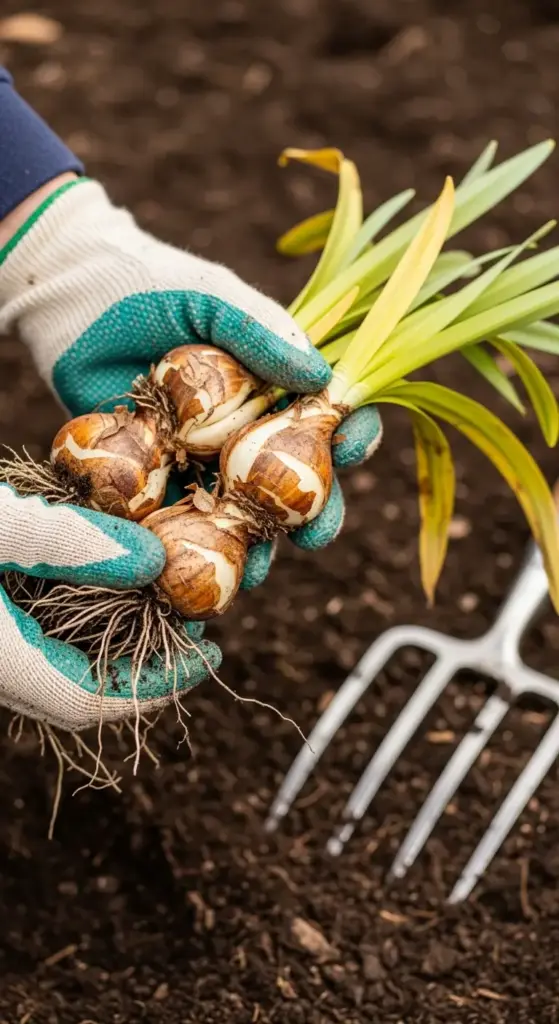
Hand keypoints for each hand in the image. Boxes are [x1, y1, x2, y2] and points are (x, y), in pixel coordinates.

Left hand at [0, 175, 381, 593]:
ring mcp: (203, 458)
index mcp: (274, 385)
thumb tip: (322, 375)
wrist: (74, 300)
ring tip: (255, 568)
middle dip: (312, 511)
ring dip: (254, 546)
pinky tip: (196, 569)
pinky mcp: (157, 477)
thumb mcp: (214, 299)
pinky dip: (190, 548)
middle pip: (291, 479)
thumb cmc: (155, 287)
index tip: (355, 445)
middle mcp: (246, 428)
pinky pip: (179, 519)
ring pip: (239, 512)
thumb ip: (263, 331)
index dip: (350, 434)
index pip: (328, 415)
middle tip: (317, 533)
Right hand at [0, 484, 220, 729]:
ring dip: (113, 633)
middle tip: (192, 620)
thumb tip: (156, 562)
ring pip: (59, 660)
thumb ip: (72, 543)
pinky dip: (81, 610)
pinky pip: (39, 633)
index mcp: (2, 660)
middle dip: (143, 657)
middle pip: (79, 686)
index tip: (209, 654)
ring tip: (160, 594)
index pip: (87, 700)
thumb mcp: (0, 523)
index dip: (156, 684)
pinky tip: (106, 572)